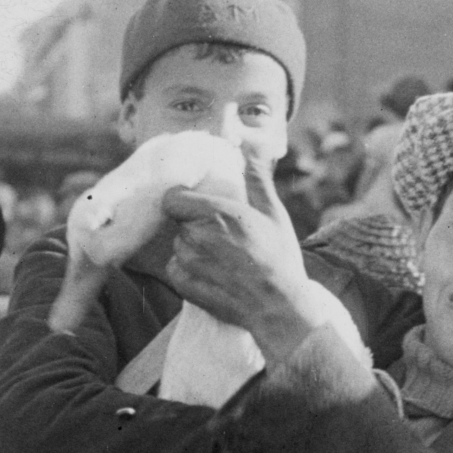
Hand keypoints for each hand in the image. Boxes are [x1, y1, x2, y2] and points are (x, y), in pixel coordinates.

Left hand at [162, 163, 325, 362]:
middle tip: (221, 237)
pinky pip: (175, 270)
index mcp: (215, 213)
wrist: (278, 307)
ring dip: (193, 249)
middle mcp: (196, 236)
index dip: (182, 200)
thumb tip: (252, 144)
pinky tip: (213, 276)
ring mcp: (188, 263)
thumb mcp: (273, 213)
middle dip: (194, 226)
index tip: (197, 205)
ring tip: (222, 259)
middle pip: (179, 223)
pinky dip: (188, 272)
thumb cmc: (279, 258)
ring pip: (178, 247)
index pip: (173, 197)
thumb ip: (256, 176)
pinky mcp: (184, 286)